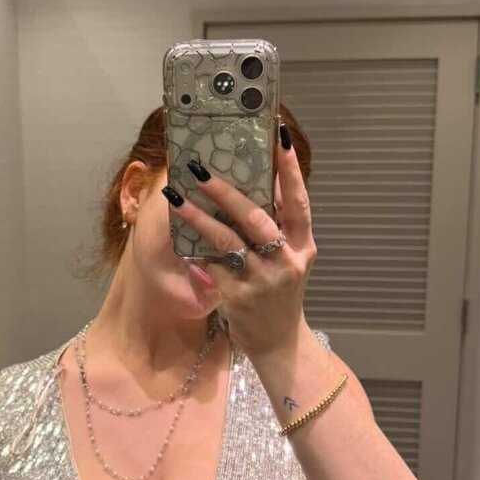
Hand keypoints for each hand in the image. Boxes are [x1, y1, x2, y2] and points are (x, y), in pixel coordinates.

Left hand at [162, 127, 317, 361]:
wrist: (279, 343)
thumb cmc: (280, 294)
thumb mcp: (290, 259)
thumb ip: (279, 227)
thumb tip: (257, 183)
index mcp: (303, 246)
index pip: (298, 201)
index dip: (290, 169)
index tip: (278, 136)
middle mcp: (286, 261)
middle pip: (256, 217)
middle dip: (227, 191)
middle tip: (200, 168)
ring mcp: (262, 280)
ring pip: (227, 240)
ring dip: (199, 216)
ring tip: (175, 197)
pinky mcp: (238, 296)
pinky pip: (211, 264)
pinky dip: (195, 246)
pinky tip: (177, 231)